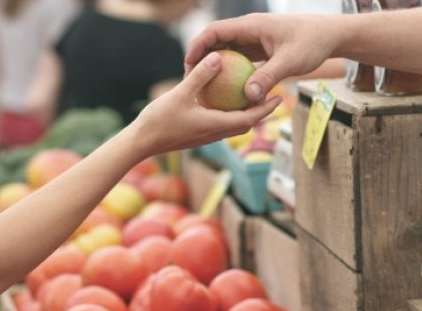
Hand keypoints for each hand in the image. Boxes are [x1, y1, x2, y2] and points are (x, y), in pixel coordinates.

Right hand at [133, 51, 281, 157]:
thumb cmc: (159, 120)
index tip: (279, 97)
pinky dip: (230, 115)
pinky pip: (221, 125)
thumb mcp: (180, 93)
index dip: (266, 109)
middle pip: (246, 124)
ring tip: (253, 98)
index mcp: (216, 126)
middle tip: (273, 96)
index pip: (249, 119)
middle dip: (261, 112)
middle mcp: (215, 134)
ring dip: (247, 114)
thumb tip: (218, 57)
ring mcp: (206, 136)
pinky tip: (225, 101)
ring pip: (234, 126)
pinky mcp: (198, 135)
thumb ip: (200, 76)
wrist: (141, 142)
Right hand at [185, 14, 339, 102]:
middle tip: (190, 80)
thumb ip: (268, 77)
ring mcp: (254, 40)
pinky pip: (240, 61)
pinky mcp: (260, 50)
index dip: (198, 46)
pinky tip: (227, 92)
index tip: (188, 64)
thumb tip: (248, 97)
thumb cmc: (312, 43)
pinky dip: (231, 73)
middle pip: (216, 42)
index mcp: (251, 26)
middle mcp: (249, 31)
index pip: (215, 31)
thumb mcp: (290, 61)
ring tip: (204, 88)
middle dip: (201, 58)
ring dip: (215, 67)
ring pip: (227, 52)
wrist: (329, 36)